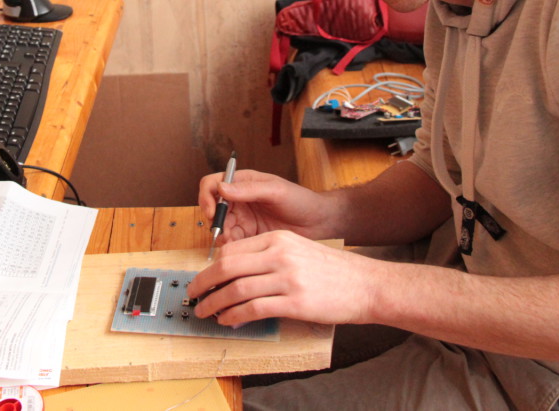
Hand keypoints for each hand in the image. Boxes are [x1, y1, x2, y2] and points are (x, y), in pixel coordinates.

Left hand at [187, 230, 377, 326]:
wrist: (365, 284)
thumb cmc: (331, 270)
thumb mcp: (297, 250)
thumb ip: (267, 256)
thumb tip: (232, 272)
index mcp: (279, 239)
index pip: (232, 250)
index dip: (211, 266)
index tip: (203, 279)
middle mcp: (280, 255)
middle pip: (227, 267)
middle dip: (204, 283)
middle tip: (193, 294)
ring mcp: (288, 279)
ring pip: (236, 290)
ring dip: (215, 303)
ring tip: (205, 312)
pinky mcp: (295, 303)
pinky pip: (254, 309)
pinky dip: (235, 316)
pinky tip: (228, 320)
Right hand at [199, 169, 334, 247]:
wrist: (318, 224)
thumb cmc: (301, 201)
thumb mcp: (276, 191)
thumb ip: (249, 189)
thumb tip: (222, 188)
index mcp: (243, 182)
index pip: (212, 184)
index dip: (207, 197)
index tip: (211, 211)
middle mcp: (239, 200)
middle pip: (212, 208)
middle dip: (214, 221)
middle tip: (223, 232)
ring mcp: (243, 219)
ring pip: (220, 227)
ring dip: (222, 235)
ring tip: (233, 242)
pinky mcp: (248, 236)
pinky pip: (232, 242)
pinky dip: (232, 247)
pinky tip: (241, 250)